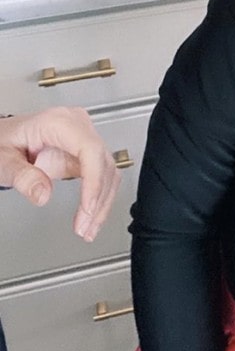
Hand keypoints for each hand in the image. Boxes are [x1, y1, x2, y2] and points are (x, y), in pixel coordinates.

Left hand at [0, 107, 119, 240]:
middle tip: (84, 226)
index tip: (88, 207)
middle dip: (97, 199)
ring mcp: (85, 138)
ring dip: (103, 202)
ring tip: (88, 228)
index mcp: (59, 123)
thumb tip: (43, 195)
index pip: (90, 149)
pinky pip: (102, 175)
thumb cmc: (3, 143)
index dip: (94, 180)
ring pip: (109, 171)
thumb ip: (22, 176)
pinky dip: (100, 197)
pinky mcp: (87, 153)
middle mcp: (77, 126)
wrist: (4, 138)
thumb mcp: (4, 160)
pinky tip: (91, 217)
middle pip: (103, 163)